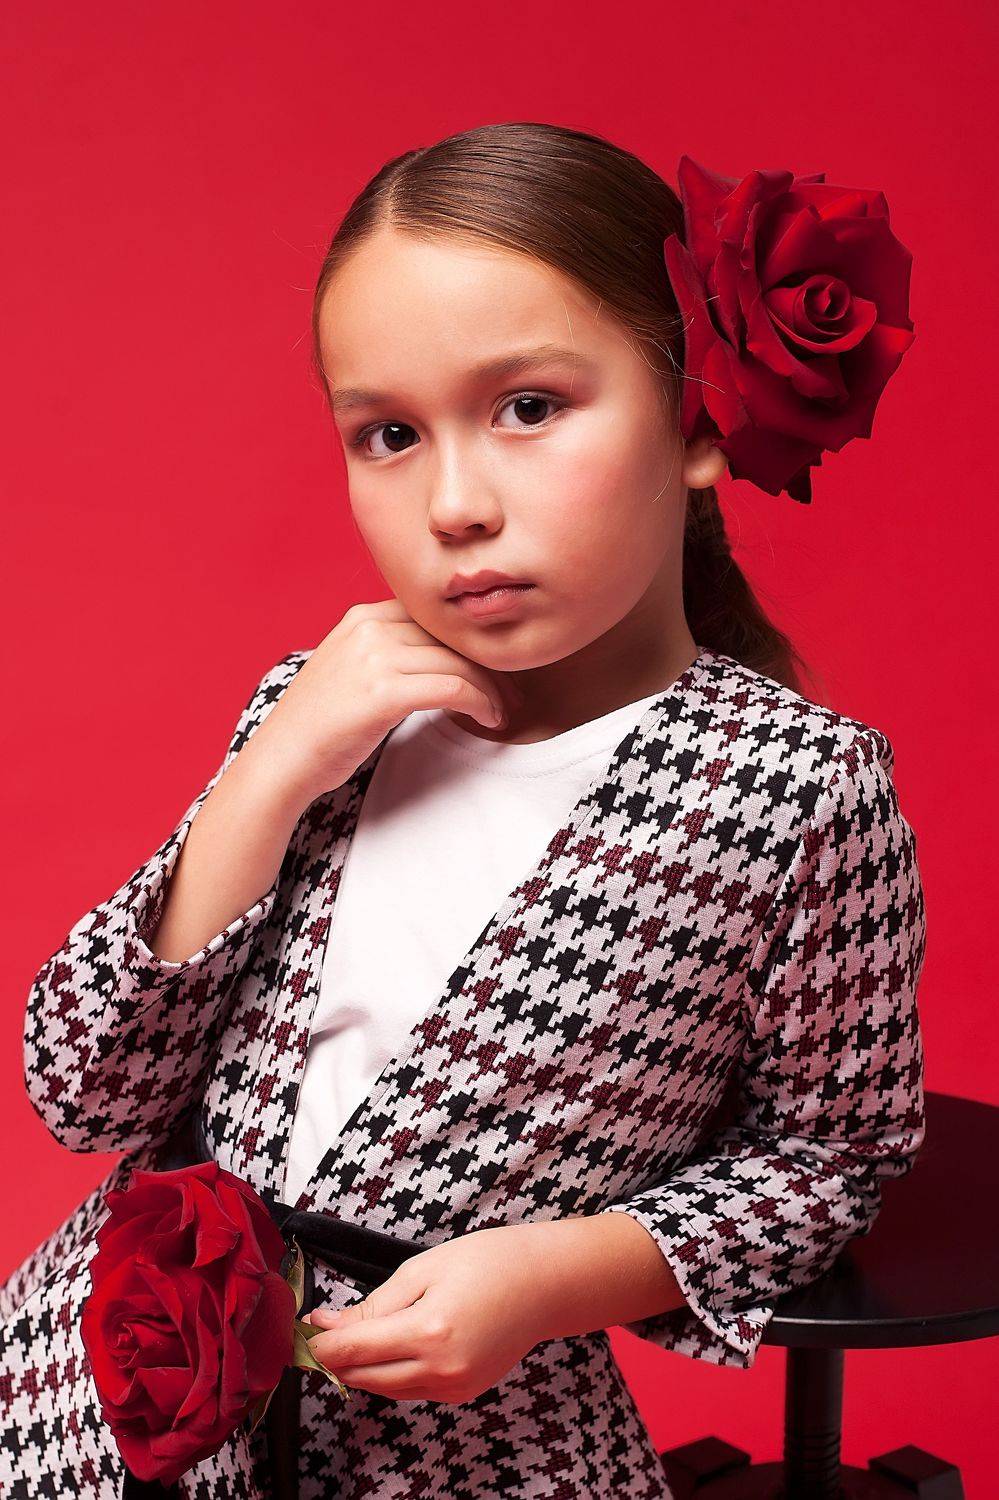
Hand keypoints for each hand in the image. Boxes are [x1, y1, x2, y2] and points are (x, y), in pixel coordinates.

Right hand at [252, 597, 524, 810]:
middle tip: (513, 690)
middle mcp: (369, 629)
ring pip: (458, 661)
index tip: (493, 666)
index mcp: (362, 618)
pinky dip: (480, 702)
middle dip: (489, 664)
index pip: (434, 616)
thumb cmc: (317, 727)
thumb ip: (386, 653)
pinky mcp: (383, 693)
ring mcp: (375, 658)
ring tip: (504, 710)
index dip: (470, 640)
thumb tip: (436, 656)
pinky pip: (453, 687)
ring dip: (491, 688)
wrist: (281, 761)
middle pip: (451, 637)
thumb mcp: (348, 671)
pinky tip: (489, 719)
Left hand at [300, 1224, 554, 1403]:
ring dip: (360, 1369)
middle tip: (317, 1334)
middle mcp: (440, 1368)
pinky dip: (391, 1375)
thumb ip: (374, 1304)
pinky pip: (412, 1391)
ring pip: (385, 1389)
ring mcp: (454, 1386)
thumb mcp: (424, 1268)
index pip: (353, 1350)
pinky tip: (389, 1350)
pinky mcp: (463, 1392)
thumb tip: (327, 1323)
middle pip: (363, 1377)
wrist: (545, 1283)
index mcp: (428, 1331)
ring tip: (348, 1340)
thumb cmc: (490, 1262)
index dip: (321, 1343)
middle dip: (335, 1358)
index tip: (303, 1330)